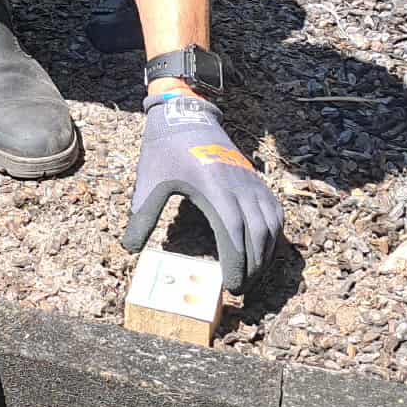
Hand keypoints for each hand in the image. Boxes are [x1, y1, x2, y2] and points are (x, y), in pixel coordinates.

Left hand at [120, 94, 282, 291]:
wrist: (186, 116)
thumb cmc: (166, 149)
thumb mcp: (149, 180)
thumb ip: (142, 215)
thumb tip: (131, 248)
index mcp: (213, 186)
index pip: (233, 232)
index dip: (236, 262)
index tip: (231, 285)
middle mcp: (239, 185)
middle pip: (257, 234)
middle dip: (253, 267)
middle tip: (241, 290)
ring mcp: (251, 182)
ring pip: (271, 225)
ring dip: (266, 255)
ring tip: (253, 277)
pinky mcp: (256, 180)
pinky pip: (275, 211)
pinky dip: (275, 235)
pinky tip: (266, 251)